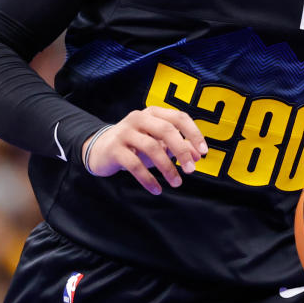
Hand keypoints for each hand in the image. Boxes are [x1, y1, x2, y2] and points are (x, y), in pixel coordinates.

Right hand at [83, 107, 207, 193]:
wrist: (99, 149)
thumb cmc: (135, 145)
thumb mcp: (157, 143)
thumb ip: (177, 146)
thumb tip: (198, 156)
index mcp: (153, 113)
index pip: (179, 118)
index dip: (194, 134)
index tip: (204, 152)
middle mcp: (139, 118)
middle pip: (167, 130)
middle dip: (182, 151)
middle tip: (191, 170)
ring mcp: (125, 132)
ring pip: (152, 148)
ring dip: (167, 167)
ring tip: (176, 183)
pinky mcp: (114, 149)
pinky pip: (135, 165)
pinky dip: (148, 179)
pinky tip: (157, 189)